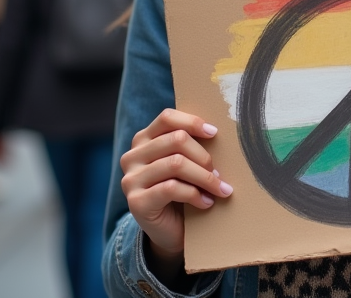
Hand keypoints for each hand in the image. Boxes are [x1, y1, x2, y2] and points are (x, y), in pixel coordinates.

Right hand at [120, 109, 228, 276]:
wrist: (170, 232)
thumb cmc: (182, 192)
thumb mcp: (185, 164)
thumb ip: (190, 146)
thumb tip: (216, 131)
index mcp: (143, 140)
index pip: (167, 118)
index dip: (192, 122)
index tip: (214, 133)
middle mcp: (132, 156)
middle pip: (176, 140)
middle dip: (204, 156)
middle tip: (219, 173)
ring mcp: (131, 179)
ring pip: (176, 163)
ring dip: (205, 177)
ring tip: (219, 189)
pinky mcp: (136, 202)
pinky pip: (171, 188)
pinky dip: (195, 195)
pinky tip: (206, 203)